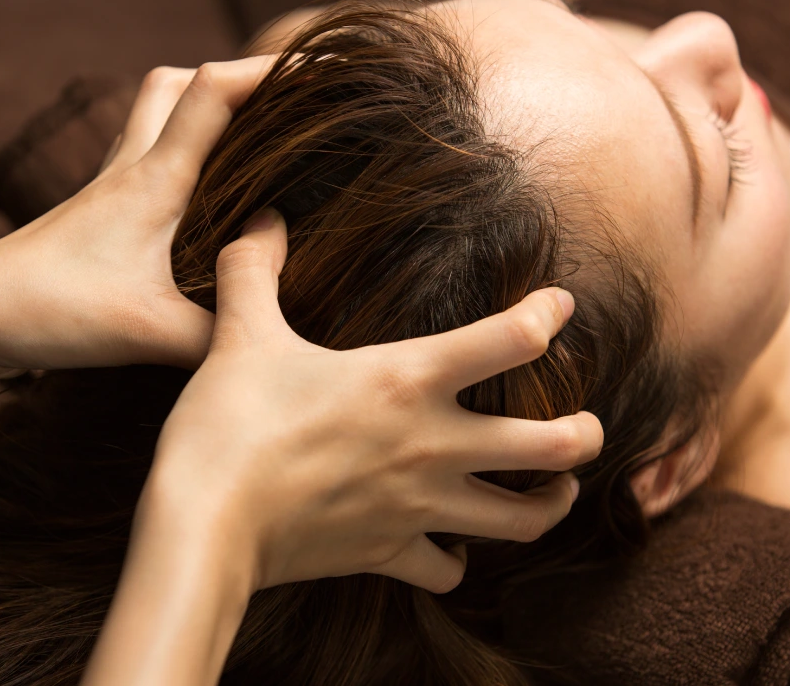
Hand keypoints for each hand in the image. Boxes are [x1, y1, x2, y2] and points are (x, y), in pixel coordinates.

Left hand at [0, 58, 272, 377]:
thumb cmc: (52, 309)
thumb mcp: (151, 332)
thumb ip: (220, 333)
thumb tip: (267, 335)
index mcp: (154, 179)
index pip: (213, 92)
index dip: (267, 71)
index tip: (316, 74)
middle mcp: (130, 169)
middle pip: (176, 83)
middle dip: (230, 81)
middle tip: (274, 112)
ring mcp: (108, 187)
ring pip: (155, 116)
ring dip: (199, 114)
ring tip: (245, 148)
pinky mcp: (97, 213)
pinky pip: (141, 160)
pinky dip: (176, 158)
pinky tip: (197, 204)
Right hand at [143, 209, 603, 594]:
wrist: (202, 527)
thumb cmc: (228, 425)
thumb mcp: (241, 334)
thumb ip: (254, 268)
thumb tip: (262, 218)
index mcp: (407, 379)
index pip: (512, 338)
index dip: (548, 315)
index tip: (560, 306)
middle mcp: (432, 444)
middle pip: (555, 445)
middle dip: (587, 434)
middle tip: (588, 426)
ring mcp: (417, 506)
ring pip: (523, 520)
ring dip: (550, 505)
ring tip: (556, 489)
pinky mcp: (389, 554)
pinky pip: (445, 572)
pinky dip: (455, 562)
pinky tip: (450, 549)